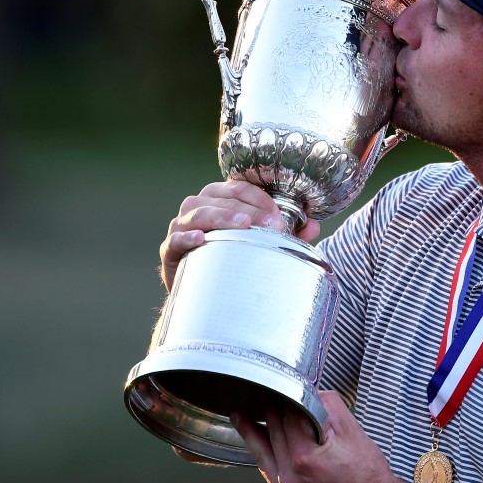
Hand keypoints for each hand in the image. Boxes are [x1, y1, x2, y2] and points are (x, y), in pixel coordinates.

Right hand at [159, 180, 319, 290]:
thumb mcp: (263, 244)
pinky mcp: (170, 250)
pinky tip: (201, 239)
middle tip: (271, 225)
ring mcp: (181, 226)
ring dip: (222, 216)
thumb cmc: (235, 260)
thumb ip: (289, 233)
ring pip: (198, 211)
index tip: (280, 219)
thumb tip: (313, 226)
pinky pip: (175, 240)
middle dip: (248, 208)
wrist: (204, 296)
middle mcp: (198, 206)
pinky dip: (187, 237)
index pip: (239, 186)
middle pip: (220, 196)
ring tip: (243, 225)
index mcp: (220, 197)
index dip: (261, 199)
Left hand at [232, 391, 407, 482]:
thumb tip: (310, 391)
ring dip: (254, 433)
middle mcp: (289, 478)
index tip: (285, 390)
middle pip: (273, 433)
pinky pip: (270, 475)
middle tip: (268, 396)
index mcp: (303, 457)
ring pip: (263, 454)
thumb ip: (327, 405)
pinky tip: (259, 446)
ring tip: (239, 417)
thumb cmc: (368, 473)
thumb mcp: (352, 430)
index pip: (287, 416)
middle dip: (273, 412)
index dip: (289, 400)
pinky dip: (266, 456)